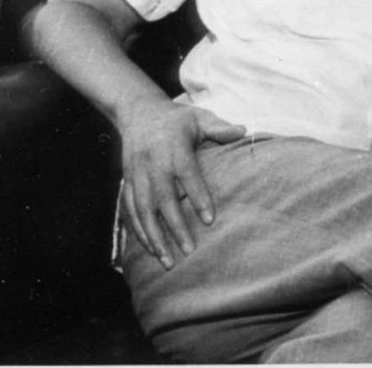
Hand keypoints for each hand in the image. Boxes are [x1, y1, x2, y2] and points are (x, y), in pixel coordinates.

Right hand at [117, 98, 245, 269]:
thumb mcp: (197, 116)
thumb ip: (218, 127)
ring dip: (153, 236)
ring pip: (142, 208)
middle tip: (189, 250)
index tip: (210, 220)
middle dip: (174, 226)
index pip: (186, 174)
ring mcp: (136, 173)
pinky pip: (129, 209)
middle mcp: (152, 162)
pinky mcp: (127, 181)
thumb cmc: (175, 119)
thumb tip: (244, 132)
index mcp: (173, 146)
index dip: (197, 196)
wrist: (136, 111)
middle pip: (162, 197)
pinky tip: (150, 248)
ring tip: (167, 260)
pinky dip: (138, 230)